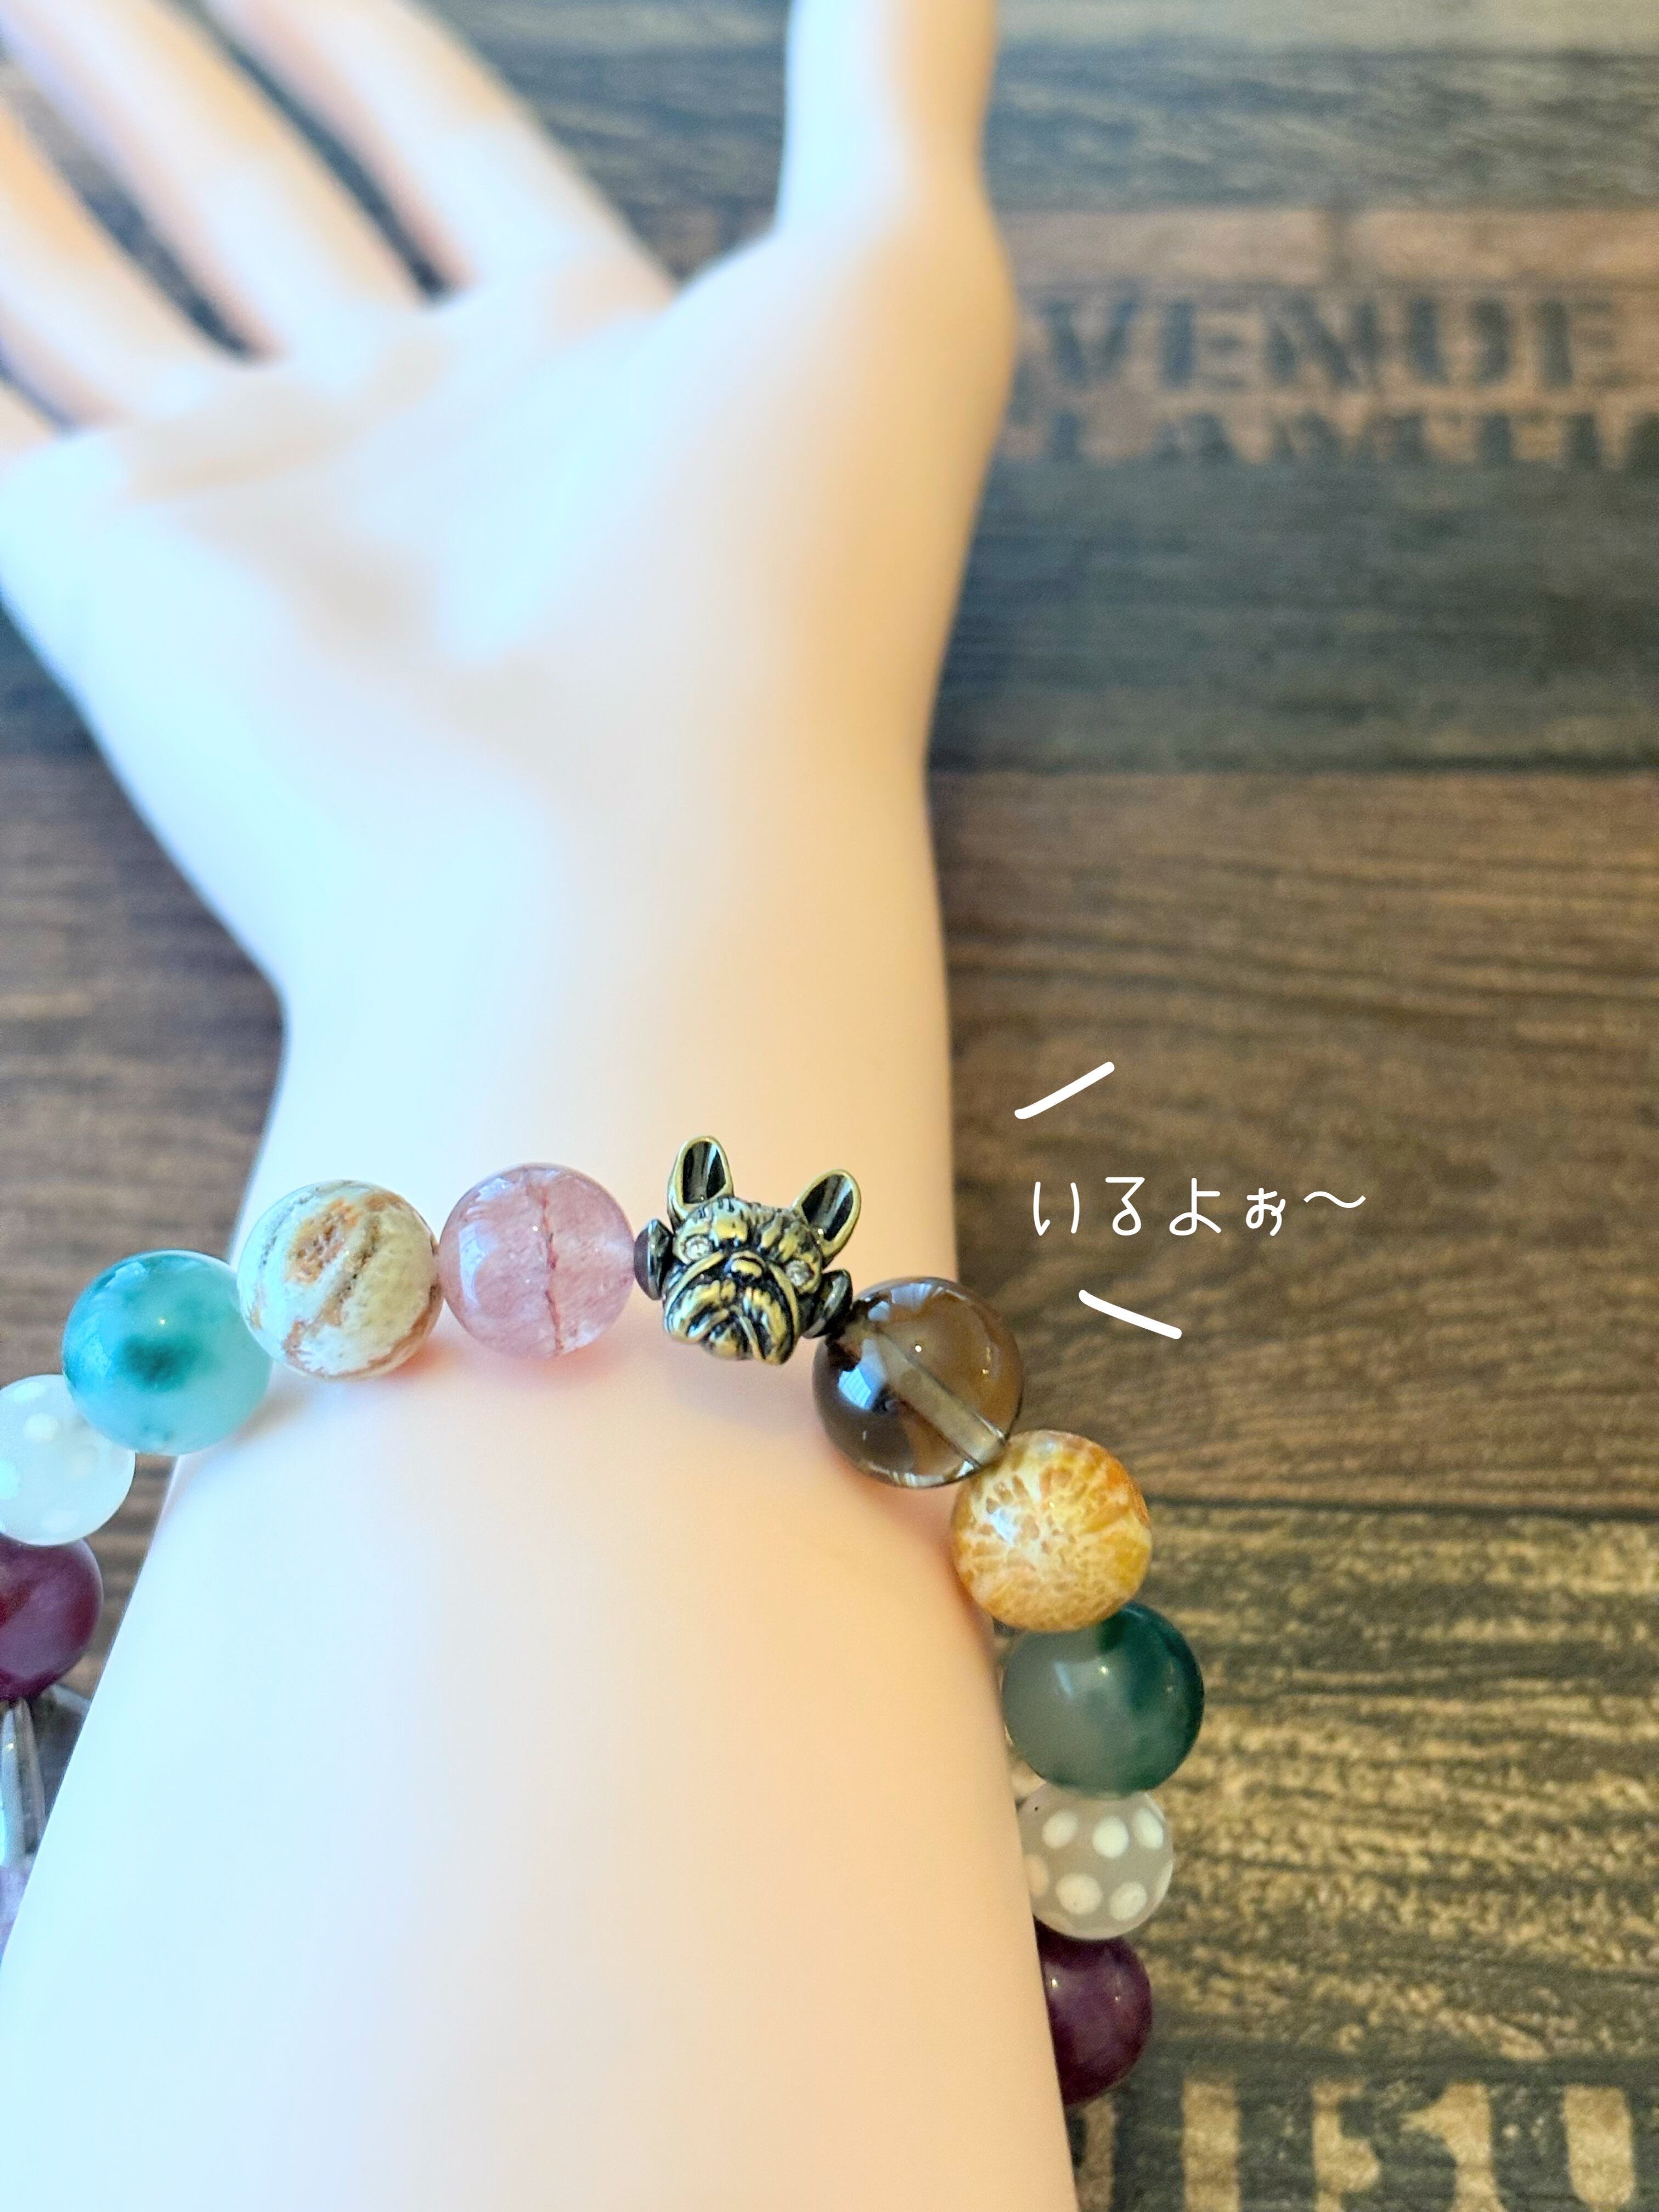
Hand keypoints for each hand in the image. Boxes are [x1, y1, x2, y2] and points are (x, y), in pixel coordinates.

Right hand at [0, 0, 1014, 1221]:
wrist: (630, 860)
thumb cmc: (786, 582)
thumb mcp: (894, 278)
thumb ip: (901, 71)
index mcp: (582, 369)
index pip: (445, 148)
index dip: (352, 32)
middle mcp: (411, 447)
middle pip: (252, 207)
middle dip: (155, 70)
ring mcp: (260, 524)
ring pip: (89, 294)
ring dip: (26, 166)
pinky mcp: (122, 594)